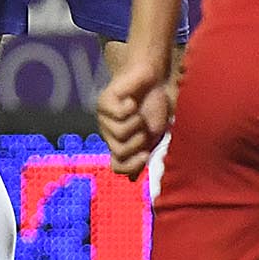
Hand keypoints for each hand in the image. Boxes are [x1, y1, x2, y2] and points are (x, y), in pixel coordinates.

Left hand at [94, 50, 175, 177]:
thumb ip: (145, 155)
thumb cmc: (154, 107)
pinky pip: (119, 114)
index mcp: (120, 144)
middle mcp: (109, 134)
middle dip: (139, 140)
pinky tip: (131, 100)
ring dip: (136, 122)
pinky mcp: (104, 102)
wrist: (153, 79)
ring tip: (137, 111)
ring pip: (120, 133)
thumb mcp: (155, 136)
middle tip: (143, 126)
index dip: (133, 165)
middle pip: (120, 151)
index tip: (147, 154)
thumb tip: (132, 180)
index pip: (118, 167)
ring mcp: (104, 118)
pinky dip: (130, 108)